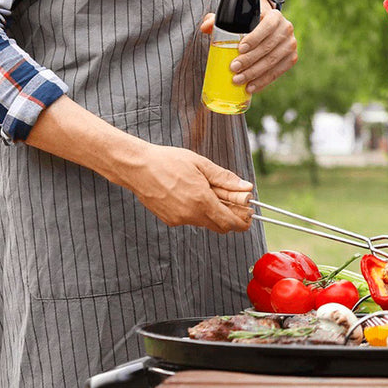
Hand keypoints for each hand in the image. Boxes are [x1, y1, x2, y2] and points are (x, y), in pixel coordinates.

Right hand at [128, 143, 253, 232]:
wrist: (138, 168)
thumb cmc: (169, 161)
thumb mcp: (201, 164)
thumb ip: (225, 178)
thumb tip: (246, 187)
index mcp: (201, 200)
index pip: (229, 222)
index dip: (242, 222)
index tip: (249, 216)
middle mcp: (190, 215)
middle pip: (219, 226)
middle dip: (231, 218)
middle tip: (236, 203)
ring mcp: (178, 220)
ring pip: (205, 222)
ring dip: (214, 213)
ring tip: (213, 192)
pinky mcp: (169, 220)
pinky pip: (191, 220)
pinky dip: (198, 212)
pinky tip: (195, 194)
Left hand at [201, 4, 297, 93]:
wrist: (268, 30)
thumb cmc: (249, 24)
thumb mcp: (235, 19)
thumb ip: (218, 20)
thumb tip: (205, 27)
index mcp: (275, 16)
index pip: (267, 26)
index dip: (255, 37)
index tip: (240, 48)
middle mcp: (286, 29)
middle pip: (268, 47)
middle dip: (250, 60)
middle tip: (233, 68)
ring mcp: (291, 45)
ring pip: (273, 61)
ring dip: (255, 73)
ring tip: (238, 80)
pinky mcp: (291, 59)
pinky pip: (278, 72)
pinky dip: (263, 81)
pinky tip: (251, 87)